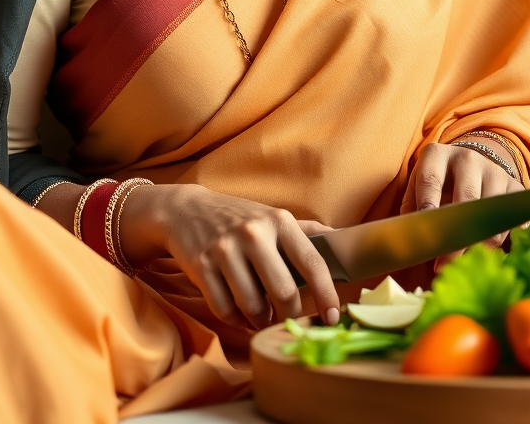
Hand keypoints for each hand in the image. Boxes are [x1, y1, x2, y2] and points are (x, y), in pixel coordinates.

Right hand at [119, 183, 339, 329]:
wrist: (186, 210)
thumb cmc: (238, 218)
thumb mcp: (272, 216)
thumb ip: (307, 231)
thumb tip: (344, 241)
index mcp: (279, 221)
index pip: (311, 262)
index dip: (326, 294)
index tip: (332, 317)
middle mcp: (254, 233)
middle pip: (283, 291)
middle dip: (288, 314)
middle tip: (287, 319)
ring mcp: (225, 249)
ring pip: (252, 305)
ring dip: (260, 320)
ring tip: (261, 316)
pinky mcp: (201, 265)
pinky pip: (224, 309)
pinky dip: (235, 319)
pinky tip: (239, 313)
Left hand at [400, 141, 523, 259]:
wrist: (468, 164)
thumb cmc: (436, 182)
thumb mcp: (417, 186)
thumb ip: (411, 208)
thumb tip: (411, 239)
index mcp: (436, 154)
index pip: (430, 180)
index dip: (428, 205)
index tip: (427, 232)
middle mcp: (467, 157)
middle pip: (466, 198)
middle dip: (456, 235)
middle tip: (444, 263)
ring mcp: (494, 170)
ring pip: (491, 213)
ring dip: (479, 242)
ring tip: (464, 260)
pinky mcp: (514, 186)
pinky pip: (514, 219)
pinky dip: (505, 238)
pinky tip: (492, 252)